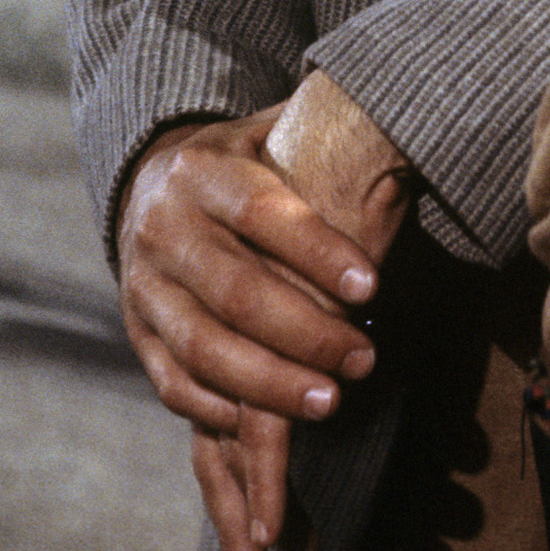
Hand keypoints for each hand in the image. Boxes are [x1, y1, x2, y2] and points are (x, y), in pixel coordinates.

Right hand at [117, 78, 412, 550]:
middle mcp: (164, 227)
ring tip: (329, 402)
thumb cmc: (245, 161)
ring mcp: (144, 286)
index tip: (374, 286)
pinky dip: (219, 409)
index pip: (264, 214)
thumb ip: (328, 134)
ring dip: (269, 385)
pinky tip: (264, 425)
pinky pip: (174, 383)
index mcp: (203, 171)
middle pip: (236, 293)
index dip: (319, 252)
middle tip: (364, 360)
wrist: (151, 181)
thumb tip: (412, 124)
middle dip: (305, 334)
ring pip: (204, 348)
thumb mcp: (275, 131)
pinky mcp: (137, 333)